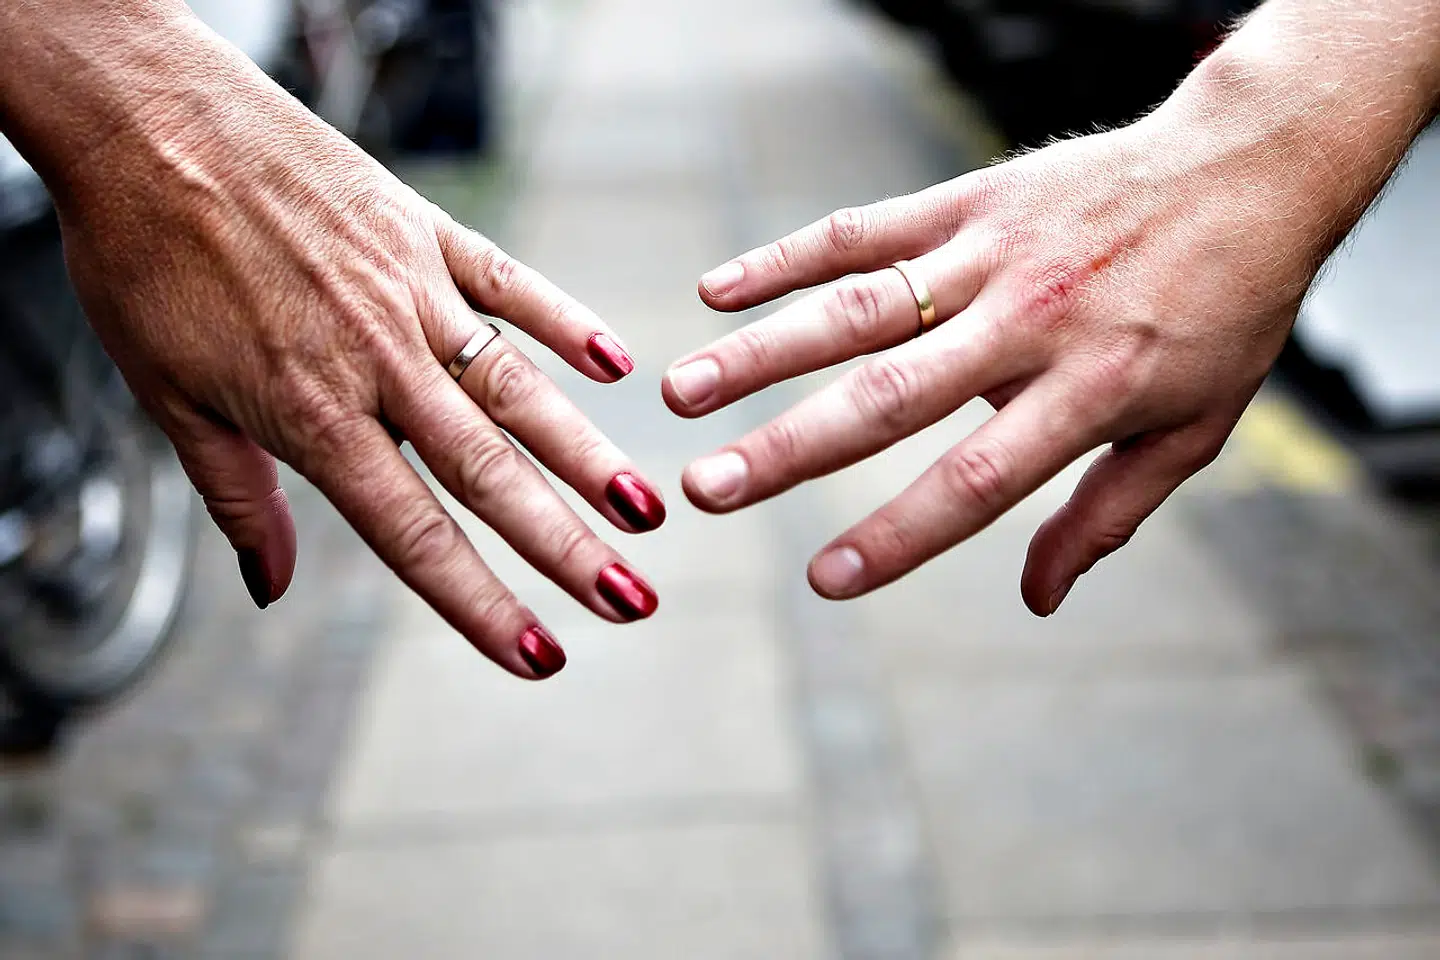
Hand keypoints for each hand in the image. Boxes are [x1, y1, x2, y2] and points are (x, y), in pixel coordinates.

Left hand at [52, 28, 662, 677]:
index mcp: (312, 414)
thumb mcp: (166, 394)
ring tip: (648, 507)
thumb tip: (269, 587)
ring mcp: (412, 291)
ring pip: (518, 387)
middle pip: (490, 472)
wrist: (144, 121)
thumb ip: (238, 495)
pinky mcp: (426, 230)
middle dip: (567, 546)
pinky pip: (511, 282)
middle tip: (634, 600)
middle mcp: (378, 361)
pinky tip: (616, 363)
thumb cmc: (143, 260)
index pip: (413, 532)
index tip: (542, 657)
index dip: (481, 603)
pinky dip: (567, 320)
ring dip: (587, 453)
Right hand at [664, 117, 1319, 615]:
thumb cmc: (1223, 309)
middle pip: (890, 394)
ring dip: (761, 351)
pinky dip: (786, 259)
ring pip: (857, 307)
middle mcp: (1029, 322)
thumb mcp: (1193, 428)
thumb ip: (1106, 514)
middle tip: (707, 490)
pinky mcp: (969, 199)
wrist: (1249, 167)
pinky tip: (718, 291)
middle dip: (788, 448)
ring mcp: (991, 254)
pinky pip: (862, 229)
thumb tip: (1039, 598)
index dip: (899, 533)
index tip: (825, 580)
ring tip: (682, 393)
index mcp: (1089, 390)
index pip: (977, 478)